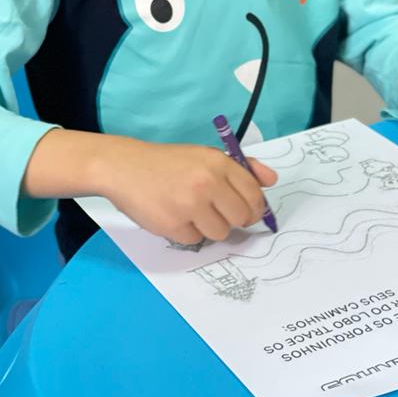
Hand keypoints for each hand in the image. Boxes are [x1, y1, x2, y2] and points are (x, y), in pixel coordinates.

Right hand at [99, 139, 277, 244]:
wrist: (125, 168)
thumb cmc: (169, 163)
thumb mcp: (206, 156)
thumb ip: (243, 168)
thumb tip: (271, 180)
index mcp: (218, 163)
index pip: (254, 194)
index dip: (255, 207)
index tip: (247, 210)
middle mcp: (207, 183)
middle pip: (242, 217)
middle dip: (235, 219)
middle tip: (219, 212)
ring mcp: (190, 206)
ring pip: (221, 233)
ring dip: (211, 227)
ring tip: (193, 211)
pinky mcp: (173, 226)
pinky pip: (196, 240)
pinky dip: (189, 232)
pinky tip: (176, 215)